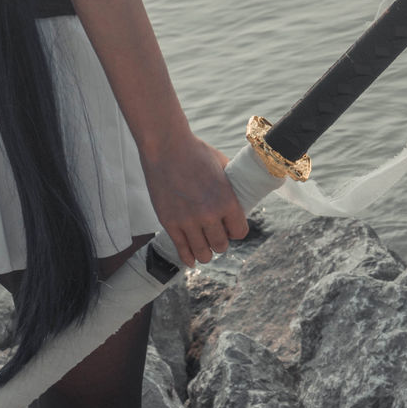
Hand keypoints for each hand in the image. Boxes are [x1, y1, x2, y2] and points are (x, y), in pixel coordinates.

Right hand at [140, 134, 247, 266]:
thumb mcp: (222, 164)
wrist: (165, 147)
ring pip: (203, 253)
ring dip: (206, 252)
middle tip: (216, 235)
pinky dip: (188, 258)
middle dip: (220, 241)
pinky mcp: (169, 223)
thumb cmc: (195, 152)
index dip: (236, 231)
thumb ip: (231, 182)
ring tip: (205, 247)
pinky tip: (191, 260)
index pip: (240, 232)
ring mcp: (188, 221)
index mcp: (227, 201)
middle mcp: (209, 215)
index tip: (232, 228)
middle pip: (222, 246)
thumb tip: (241, 188)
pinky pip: (182, 250)